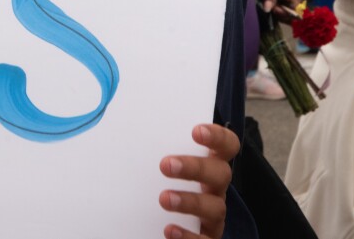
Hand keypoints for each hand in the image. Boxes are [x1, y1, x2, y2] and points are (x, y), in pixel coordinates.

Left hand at [159, 123, 236, 238]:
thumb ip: (151, 147)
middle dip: (195, 168)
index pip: (226, 146)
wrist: (153, 222)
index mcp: (209, 164)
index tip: (196, 131)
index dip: (217, 137)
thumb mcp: (157, 163)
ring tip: (164, 199)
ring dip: (190, 202)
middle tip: (165, 165)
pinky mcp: (207, 237)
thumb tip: (126, 126)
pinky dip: (189, 236)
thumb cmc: (157, 181)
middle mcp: (215, 188)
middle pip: (220, 174)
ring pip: (215, 208)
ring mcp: (213, 215)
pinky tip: (169, 230)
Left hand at [258, 0, 302, 14]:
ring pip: (283, 11)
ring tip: (267, 2)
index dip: (284, 14)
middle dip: (278, 13)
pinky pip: (279, 6)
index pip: (294, 13)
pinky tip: (267, 2)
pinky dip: (273, 6)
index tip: (274, 9)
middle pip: (288, 15)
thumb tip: (267, 10)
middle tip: (268, 5)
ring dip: (274, 10)